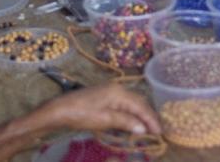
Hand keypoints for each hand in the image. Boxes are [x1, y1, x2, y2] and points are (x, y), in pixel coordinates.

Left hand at [43, 83, 160, 135]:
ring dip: (140, 115)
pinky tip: (132, 121)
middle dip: (148, 116)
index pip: (141, 106)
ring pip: (132, 103)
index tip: (159, 132)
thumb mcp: (105, 120)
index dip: (151, 119)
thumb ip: (125, 122)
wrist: (59, 109)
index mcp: (119, 92)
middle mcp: (118, 88)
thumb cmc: (82, 114)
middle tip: (156, 131)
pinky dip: (130, 113)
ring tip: (147, 128)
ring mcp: (110, 90)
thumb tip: (143, 128)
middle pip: (138, 102)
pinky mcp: (104, 95)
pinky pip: (123, 103)